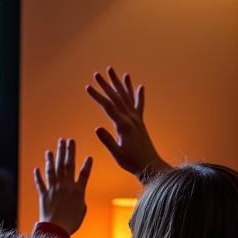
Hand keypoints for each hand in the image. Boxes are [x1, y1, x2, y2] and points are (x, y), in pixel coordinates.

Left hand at [33, 137, 92, 235]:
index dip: (87, 165)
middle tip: (67, 141)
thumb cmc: (71, 222)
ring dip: (52, 159)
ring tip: (51, 150)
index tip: (89, 156)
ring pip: (53, 171)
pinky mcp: (43, 195)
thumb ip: (80, 198)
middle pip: (67, 166)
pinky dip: (38, 175)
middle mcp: (65, 187)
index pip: (84, 174)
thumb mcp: (82, 210)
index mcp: (78, 191)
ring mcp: (53, 189)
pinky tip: (36, 168)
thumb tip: (77, 193)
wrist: (56, 229)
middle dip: (67, 152)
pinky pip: (40, 183)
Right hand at [86, 67, 168, 182]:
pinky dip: (138, 95)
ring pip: (127, 97)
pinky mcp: (140, 122)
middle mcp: (131, 118)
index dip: (97, 96)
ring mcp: (137, 119)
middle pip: (117, 97)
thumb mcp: (117, 153)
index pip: (108, 106)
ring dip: (121, 84)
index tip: (88, 87)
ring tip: (115, 72)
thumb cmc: (131, 162)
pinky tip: (139, 86)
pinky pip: (139, 105)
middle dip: (106, 85)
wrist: (150, 165)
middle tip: (98, 73)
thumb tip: (97, 128)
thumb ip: (107, 140)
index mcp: (123, 125)